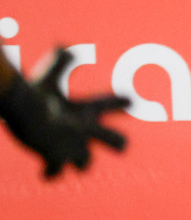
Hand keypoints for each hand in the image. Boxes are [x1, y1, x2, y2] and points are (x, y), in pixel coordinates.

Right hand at [0, 49, 127, 178]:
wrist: (29, 115)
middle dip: (118, 143)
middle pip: (118, 143)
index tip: (132, 101)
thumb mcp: (49, 75)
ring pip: (85, 163)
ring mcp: (73, 148)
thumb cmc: (38, 93)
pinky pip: (54, 172)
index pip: (114, 102)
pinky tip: (46, 174)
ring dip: (78, 162)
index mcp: (89, 110)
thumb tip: (64, 45)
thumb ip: (59, 61)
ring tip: (71, 161)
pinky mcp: (55, 160)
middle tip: (122, 145)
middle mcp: (87, 131)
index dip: (122, 101)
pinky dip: (49, 173)